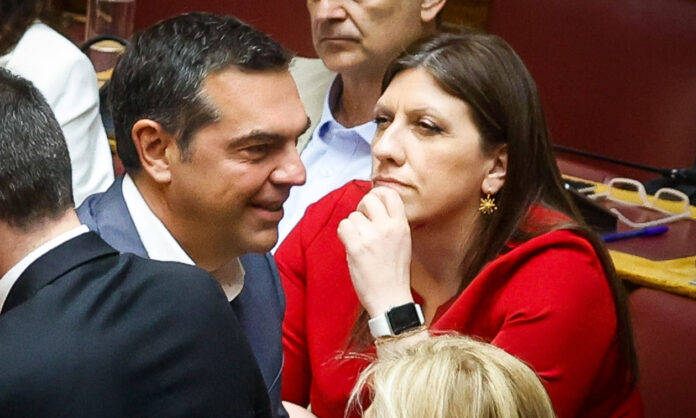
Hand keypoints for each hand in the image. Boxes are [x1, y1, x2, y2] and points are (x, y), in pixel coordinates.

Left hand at [337, 187, 413, 317]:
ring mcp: (372, 237)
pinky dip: (344, 235)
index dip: (377, 194)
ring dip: (352, 227)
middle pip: (369, 199)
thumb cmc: (394, 274)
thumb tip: (372, 208)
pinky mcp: (357, 247)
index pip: (390, 194)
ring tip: (359, 242)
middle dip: (361, 208)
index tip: (372, 204)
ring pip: (353, 216)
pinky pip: (343, 226)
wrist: (390, 299)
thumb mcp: (402, 243)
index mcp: (402, 226)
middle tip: (362, 222)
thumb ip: (390, 223)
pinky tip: (351, 246)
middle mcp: (388, 228)